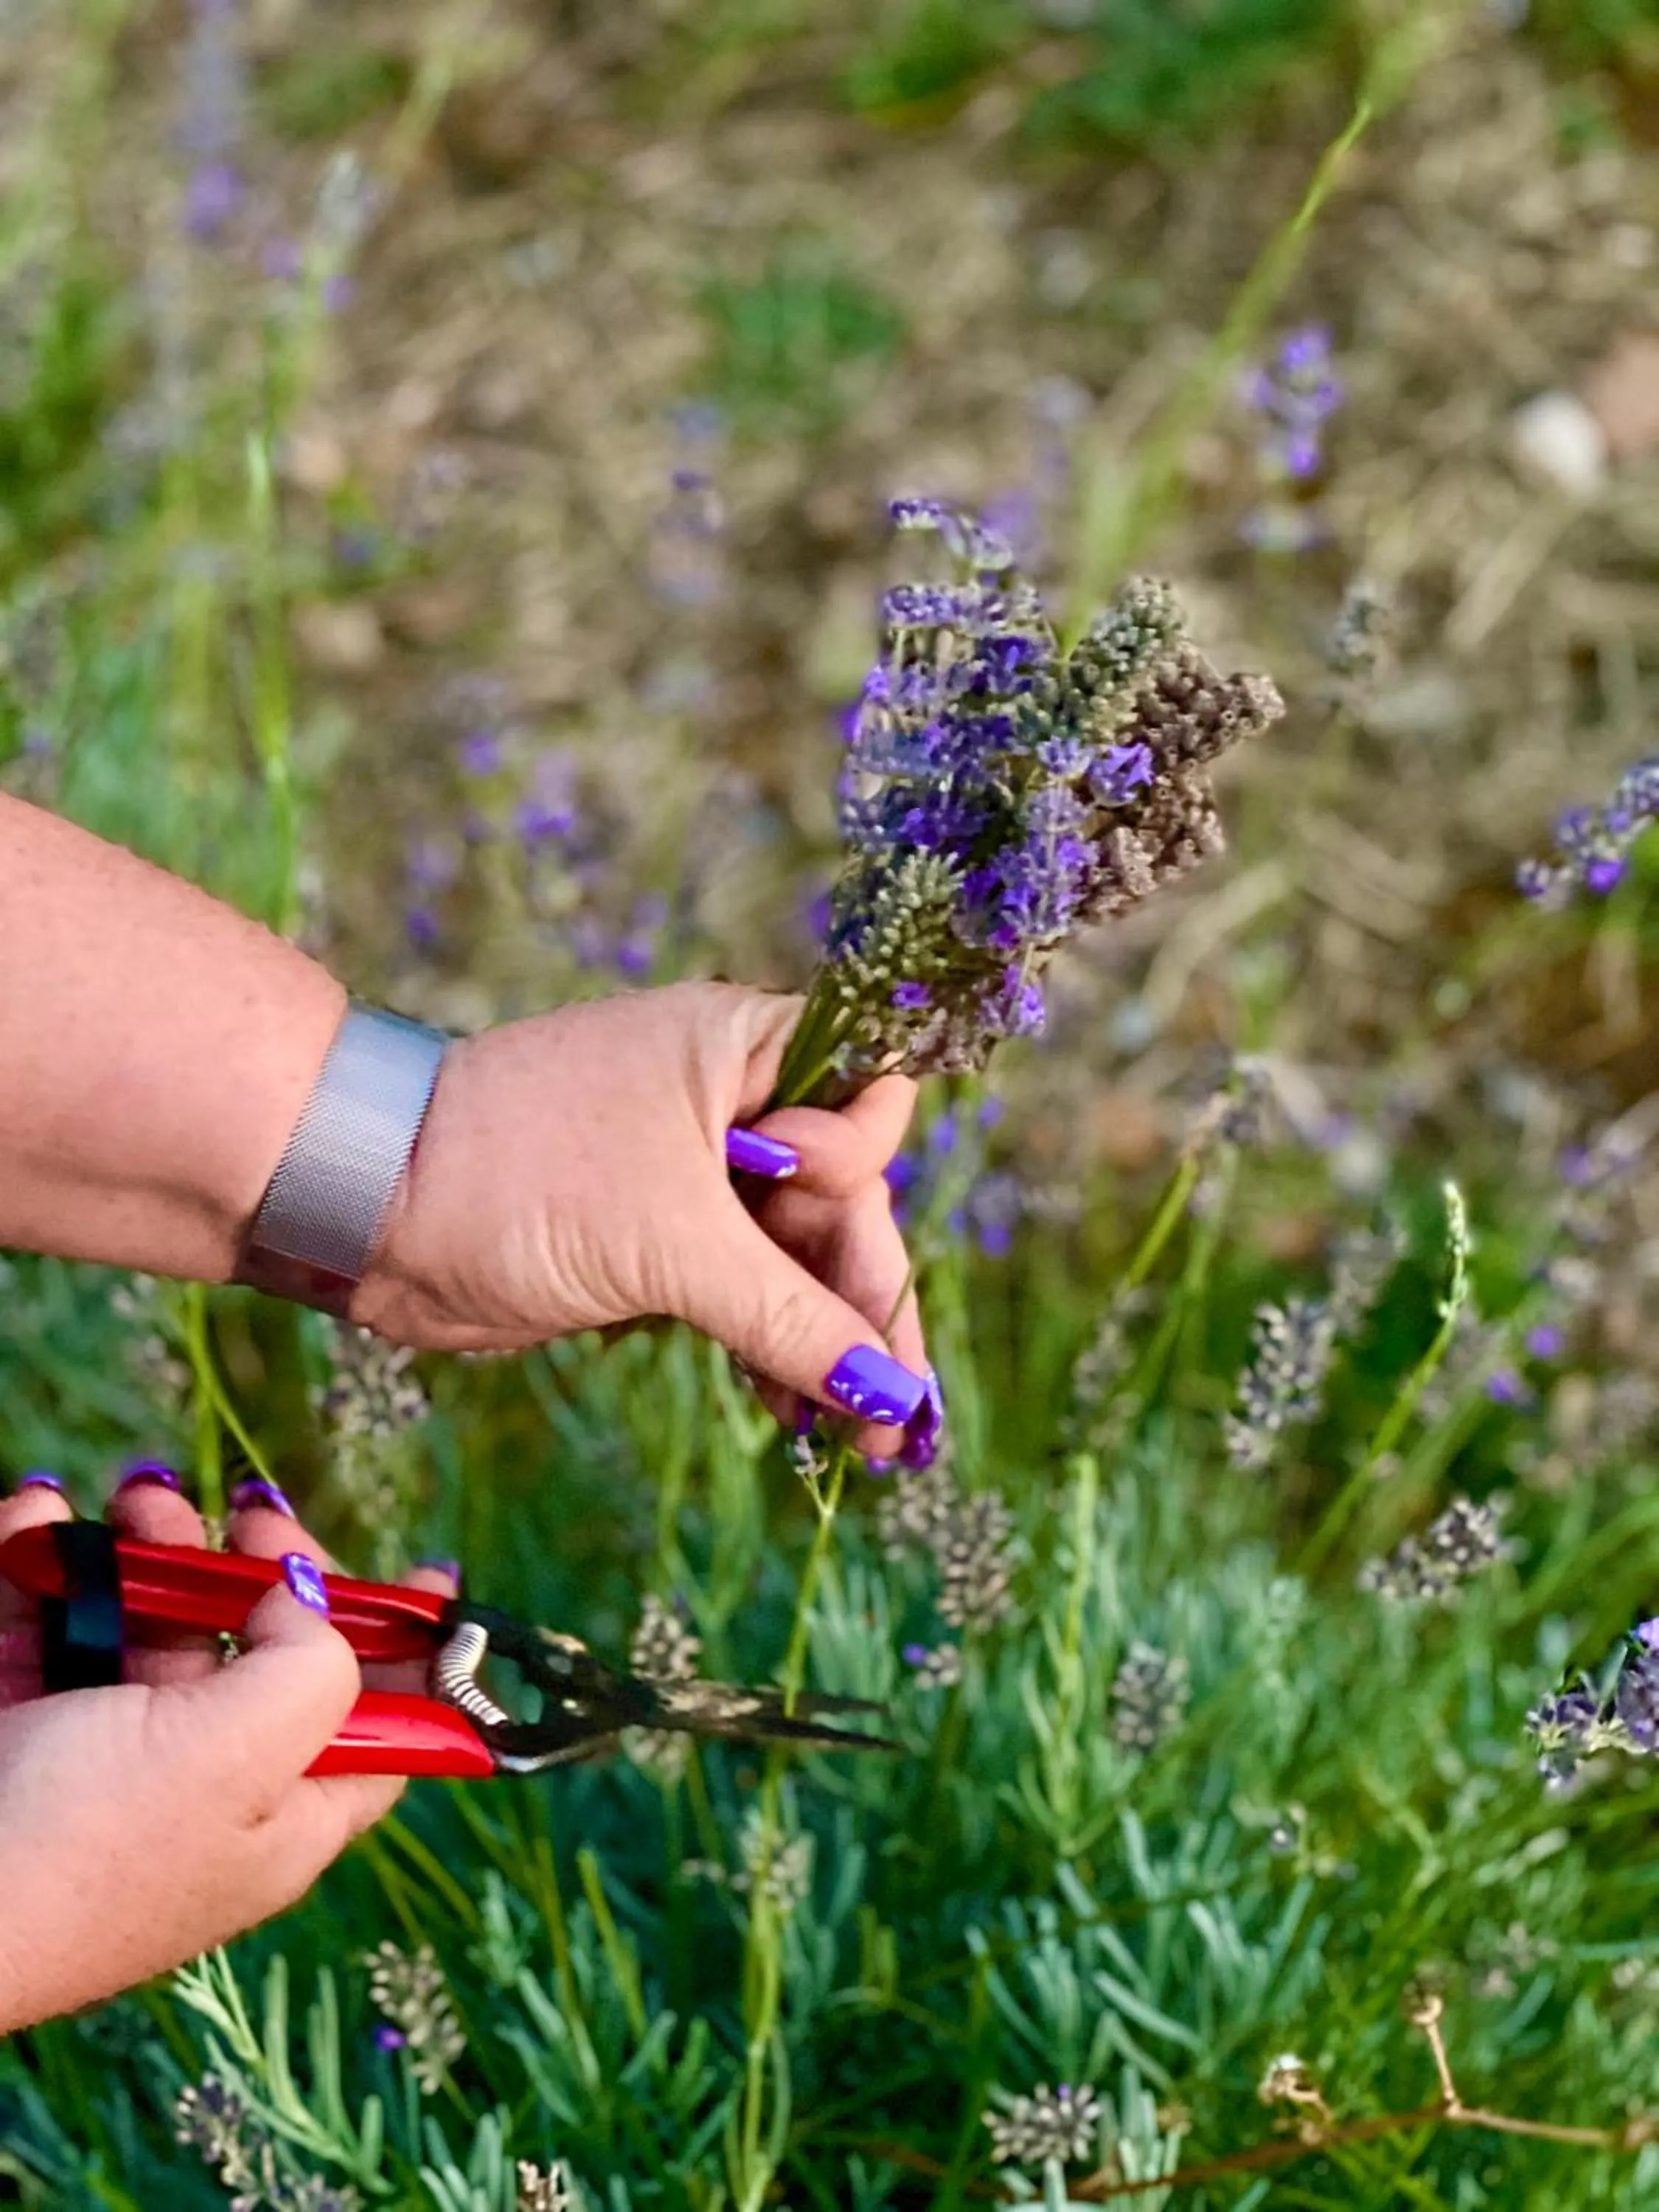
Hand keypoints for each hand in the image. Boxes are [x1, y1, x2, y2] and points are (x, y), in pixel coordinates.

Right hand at [0, 1471, 452, 2032]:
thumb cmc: (81, 1846)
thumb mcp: (239, 1756)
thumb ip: (311, 1666)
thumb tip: (307, 1597)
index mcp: (284, 1817)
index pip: (383, 1727)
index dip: (410, 1651)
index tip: (425, 1571)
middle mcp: (206, 1787)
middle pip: (260, 1650)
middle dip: (251, 1562)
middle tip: (242, 1507)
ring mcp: (108, 1756)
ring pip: (151, 1620)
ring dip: (148, 1540)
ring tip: (133, 1496)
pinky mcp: (24, 1722)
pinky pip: (53, 1621)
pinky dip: (46, 1562)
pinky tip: (35, 1522)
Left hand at [354, 983, 937, 1459]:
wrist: (367, 1209)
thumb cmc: (520, 1178)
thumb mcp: (677, 1247)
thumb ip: (794, 1319)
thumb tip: (892, 1394)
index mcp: (745, 1047)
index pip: (869, 1117)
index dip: (870, 1206)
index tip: (860, 1294)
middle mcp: (730, 1098)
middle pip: (842, 1200)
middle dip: (863, 1305)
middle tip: (894, 1415)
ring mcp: (692, 1168)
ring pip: (795, 1255)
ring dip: (823, 1343)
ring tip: (853, 1442)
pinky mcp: (654, 1233)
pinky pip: (743, 1288)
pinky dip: (769, 1348)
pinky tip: (796, 1411)